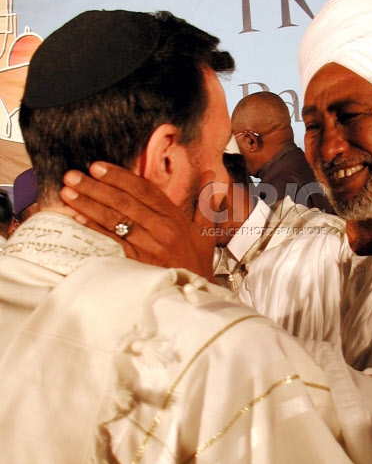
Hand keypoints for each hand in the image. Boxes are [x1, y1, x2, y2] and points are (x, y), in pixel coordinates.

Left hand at [60, 162, 217, 280]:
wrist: (197, 296)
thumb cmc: (197, 264)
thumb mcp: (206, 231)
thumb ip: (206, 201)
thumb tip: (210, 174)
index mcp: (175, 218)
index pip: (144, 190)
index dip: (120, 177)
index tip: (99, 167)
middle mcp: (161, 229)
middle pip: (125, 201)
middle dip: (96, 186)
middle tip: (74, 175)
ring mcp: (148, 246)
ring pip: (115, 219)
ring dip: (88, 203)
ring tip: (69, 192)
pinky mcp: (137, 262)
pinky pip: (112, 241)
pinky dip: (95, 228)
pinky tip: (79, 218)